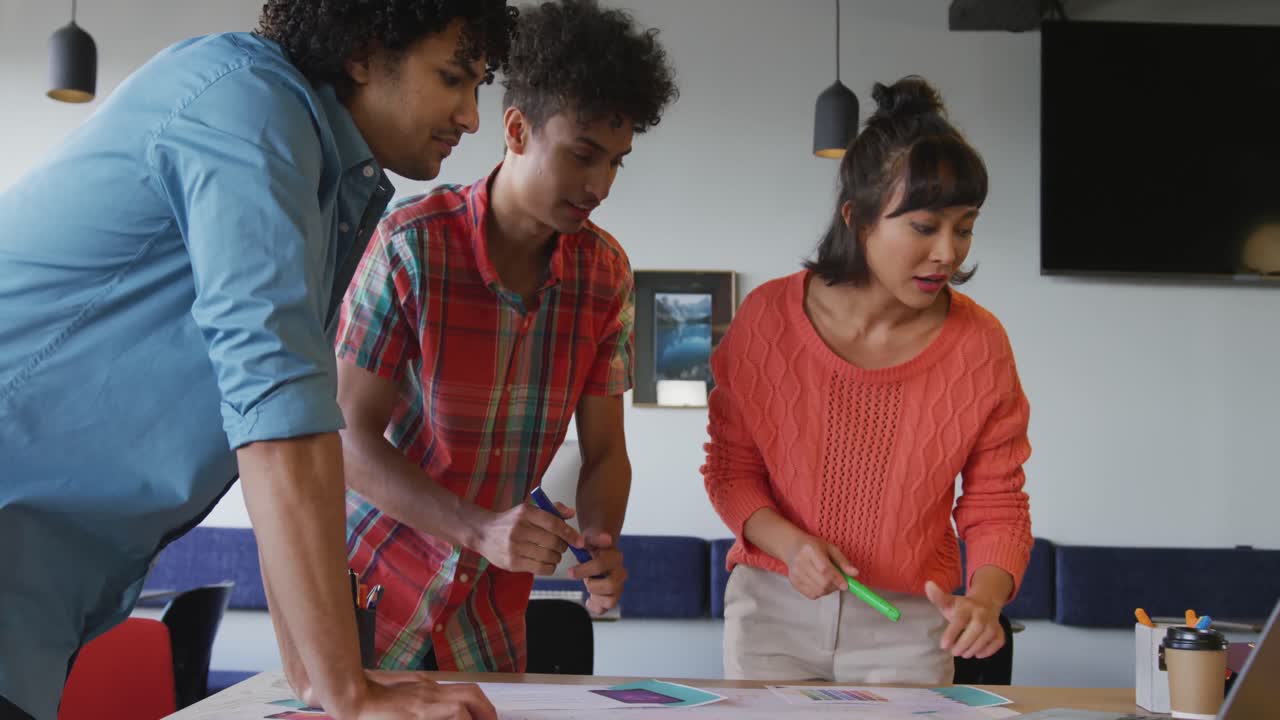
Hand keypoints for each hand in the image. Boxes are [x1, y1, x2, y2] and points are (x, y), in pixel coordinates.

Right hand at [346, 676, 495, 719]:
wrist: (350, 695)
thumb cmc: (368, 698)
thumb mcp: (401, 697)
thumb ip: (420, 704)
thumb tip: (434, 711)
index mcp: (425, 687)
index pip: (461, 692)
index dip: (478, 705)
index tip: (483, 716)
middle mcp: (429, 689)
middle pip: (471, 692)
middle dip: (487, 709)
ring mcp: (424, 699)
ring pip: (464, 702)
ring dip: (478, 714)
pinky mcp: (418, 712)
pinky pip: (452, 713)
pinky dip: (462, 719)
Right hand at [471, 502, 582, 574]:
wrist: (483, 533)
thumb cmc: (510, 521)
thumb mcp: (528, 510)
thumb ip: (551, 510)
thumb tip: (571, 512)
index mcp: (525, 512)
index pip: (554, 523)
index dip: (570, 533)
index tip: (579, 541)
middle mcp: (519, 528)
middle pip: (553, 541)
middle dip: (563, 546)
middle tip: (561, 546)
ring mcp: (514, 547)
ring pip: (548, 556)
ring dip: (556, 557)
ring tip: (552, 554)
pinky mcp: (512, 563)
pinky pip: (540, 568)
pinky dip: (549, 567)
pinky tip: (546, 562)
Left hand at [569, 531, 627, 613]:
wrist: (597, 552)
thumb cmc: (591, 546)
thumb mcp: (589, 537)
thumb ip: (594, 537)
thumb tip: (600, 539)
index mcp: (616, 557)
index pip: (601, 565)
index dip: (584, 570)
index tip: (570, 572)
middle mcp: (621, 573)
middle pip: (610, 585)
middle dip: (592, 584)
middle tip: (585, 580)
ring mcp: (619, 587)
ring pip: (611, 601)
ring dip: (596, 596)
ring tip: (589, 586)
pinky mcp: (613, 597)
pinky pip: (606, 609)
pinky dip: (595, 606)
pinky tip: (589, 599)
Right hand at [782, 532, 859, 599]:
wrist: (792, 547)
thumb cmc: (814, 547)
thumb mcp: (830, 548)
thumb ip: (843, 561)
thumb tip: (855, 574)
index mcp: (810, 550)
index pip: (825, 569)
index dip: (837, 578)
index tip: (846, 585)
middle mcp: (800, 562)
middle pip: (822, 582)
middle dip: (834, 586)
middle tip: (839, 582)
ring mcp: (795, 573)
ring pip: (818, 590)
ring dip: (829, 590)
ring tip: (830, 582)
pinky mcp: (793, 582)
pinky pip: (812, 595)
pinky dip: (820, 593)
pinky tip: (820, 584)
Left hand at [924, 580, 1005, 658]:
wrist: (985, 603)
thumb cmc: (962, 607)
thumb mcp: (949, 602)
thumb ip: (938, 597)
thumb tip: (928, 584)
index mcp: (967, 606)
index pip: (960, 619)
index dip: (952, 633)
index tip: (943, 646)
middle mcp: (981, 613)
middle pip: (976, 628)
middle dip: (964, 643)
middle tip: (954, 652)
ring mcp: (992, 622)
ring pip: (988, 635)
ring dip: (975, 648)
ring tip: (963, 654)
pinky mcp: (1000, 631)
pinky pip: (998, 641)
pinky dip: (989, 650)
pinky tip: (978, 654)